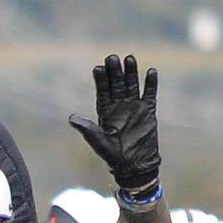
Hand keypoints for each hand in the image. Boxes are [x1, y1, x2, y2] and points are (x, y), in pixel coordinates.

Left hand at [68, 52, 161, 194]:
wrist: (134, 165)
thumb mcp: (98, 141)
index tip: (98, 68)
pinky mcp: (148, 111)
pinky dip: (150, 84)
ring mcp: (134, 107)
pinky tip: (151, 72)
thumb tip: (71, 118)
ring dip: (131, 73)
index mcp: (105, 111)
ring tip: (130, 59)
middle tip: (112, 57)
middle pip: (116, 84)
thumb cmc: (113, 155)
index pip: (102, 91)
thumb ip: (86, 129)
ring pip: (132, 85)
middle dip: (115, 72)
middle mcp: (119, 106)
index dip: (101, 80)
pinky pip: (149, 94)